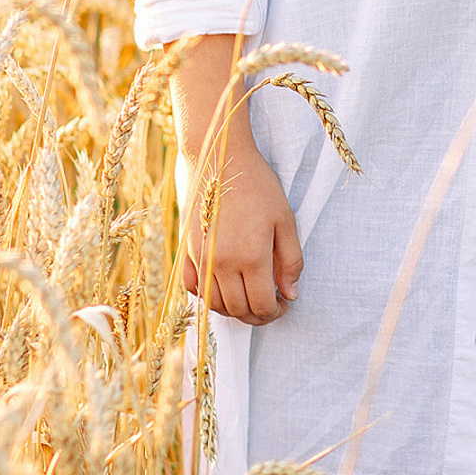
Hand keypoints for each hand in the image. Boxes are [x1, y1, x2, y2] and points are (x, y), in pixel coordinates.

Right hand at [181, 143, 303, 324]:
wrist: (219, 159)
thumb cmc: (258, 186)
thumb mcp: (285, 221)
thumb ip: (291, 261)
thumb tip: (290, 295)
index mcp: (250, 257)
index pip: (261, 306)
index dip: (275, 313)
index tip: (284, 305)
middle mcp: (221, 263)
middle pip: (238, 310)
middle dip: (258, 315)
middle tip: (271, 305)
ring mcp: (199, 258)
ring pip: (214, 304)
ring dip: (234, 309)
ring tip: (250, 296)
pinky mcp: (184, 250)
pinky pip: (192, 288)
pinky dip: (207, 296)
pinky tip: (223, 287)